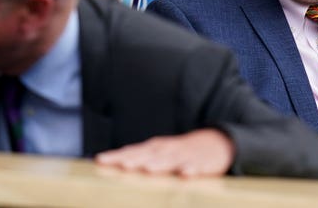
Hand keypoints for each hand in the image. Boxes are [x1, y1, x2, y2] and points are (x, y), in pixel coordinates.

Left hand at [95, 129, 234, 177]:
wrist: (218, 143)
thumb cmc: (180, 153)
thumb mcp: (159, 153)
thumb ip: (138, 159)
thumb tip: (104, 164)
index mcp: (154, 148)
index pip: (132, 151)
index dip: (117, 155)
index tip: (100, 160)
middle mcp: (167, 150)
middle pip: (148, 154)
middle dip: (134, 159)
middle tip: (121, 165)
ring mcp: (185, 156)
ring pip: (171, 160)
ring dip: (159, 163)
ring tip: (147, 169)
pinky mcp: (203, 163)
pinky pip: (197, 166)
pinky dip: (191, 169)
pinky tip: (185, 174)